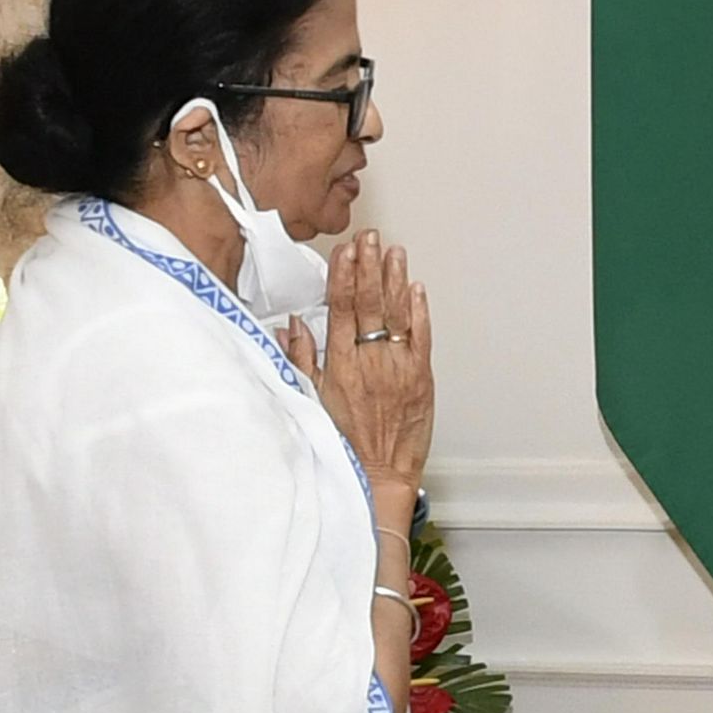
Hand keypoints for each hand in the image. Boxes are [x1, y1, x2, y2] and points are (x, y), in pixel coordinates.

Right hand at [281, 228, 433, 500]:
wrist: (379, 474)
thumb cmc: (344, 442)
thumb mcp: (311, 400)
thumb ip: (302, 359)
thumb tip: (291, 325)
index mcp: (340, 365)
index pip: (340, 308)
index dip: (343, 275)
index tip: (345, 250)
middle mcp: (369, 361)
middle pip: (368, 303)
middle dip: (369, 266)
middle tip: (371, 237)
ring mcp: (397, 367)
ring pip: (395, 314)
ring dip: (394, 279)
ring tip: (393, 251)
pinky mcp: (421, 378)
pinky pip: (421, 337)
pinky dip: (419, 311)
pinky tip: (416, 288)